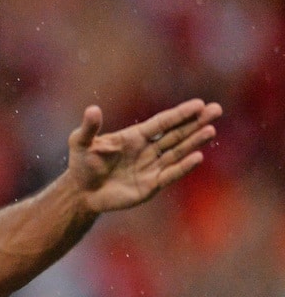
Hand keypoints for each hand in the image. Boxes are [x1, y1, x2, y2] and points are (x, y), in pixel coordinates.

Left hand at [67, 99, 220, 213]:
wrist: (81, 192)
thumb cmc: (81, 164)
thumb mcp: (80, 143)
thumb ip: (89, 127)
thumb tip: (92, 109)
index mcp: (135, 136)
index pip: (162, 122)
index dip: (180, 113)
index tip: (199, 104)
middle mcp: (148, 150)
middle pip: (176, 134)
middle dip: (196, 122)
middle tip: (216, 110)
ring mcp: (151, 167)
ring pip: (177, 152)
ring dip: (194, 141)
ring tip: (210, 130)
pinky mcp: (150, 185)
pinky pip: (170, 174)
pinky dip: (183, 166)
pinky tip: (197, 156)